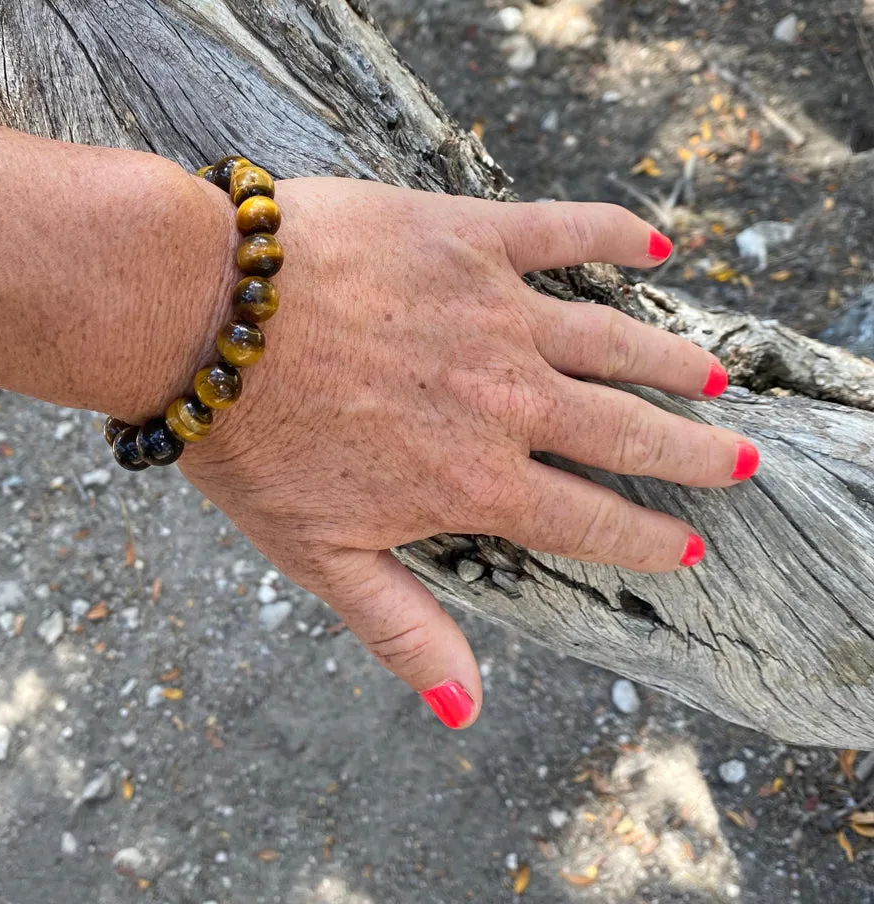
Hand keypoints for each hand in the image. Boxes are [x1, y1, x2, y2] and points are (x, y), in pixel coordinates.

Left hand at [182, 179, 757, 727]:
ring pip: (615, 340)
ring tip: (712, 376)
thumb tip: (465, 710)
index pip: (591, 523)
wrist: (203, 316)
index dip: (647, 541)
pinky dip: (612, 232)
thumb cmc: (247, 439)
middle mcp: (506, 400)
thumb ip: (400, 630)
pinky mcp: (466, 236)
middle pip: (628, 432)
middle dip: (692, 454)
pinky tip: (652, 239)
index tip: (686, 548)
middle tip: (738, 460)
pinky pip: (561, 230)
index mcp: (474, 481)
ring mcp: (493, 313)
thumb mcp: (318, 556)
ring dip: (673, 361)